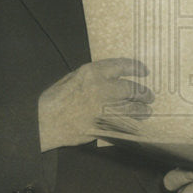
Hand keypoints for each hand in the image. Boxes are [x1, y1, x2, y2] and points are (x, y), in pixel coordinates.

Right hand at [37, 58, 152, 150]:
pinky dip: (131, 123)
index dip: (136, 68)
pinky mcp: (102, 126)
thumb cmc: (56, 98)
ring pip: (130, 108)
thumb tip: (112, 75)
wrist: (43, 122)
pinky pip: (122, 124)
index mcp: (92, 72)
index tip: (144, 71)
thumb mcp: (73, 78)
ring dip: (141, 109)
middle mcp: (101, 89)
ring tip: (147, 109)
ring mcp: (102, 109)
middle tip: (149, 95)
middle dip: (143, 92)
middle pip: (131, 89)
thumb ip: (93, 76)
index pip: (122, 66)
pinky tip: (136, 122)